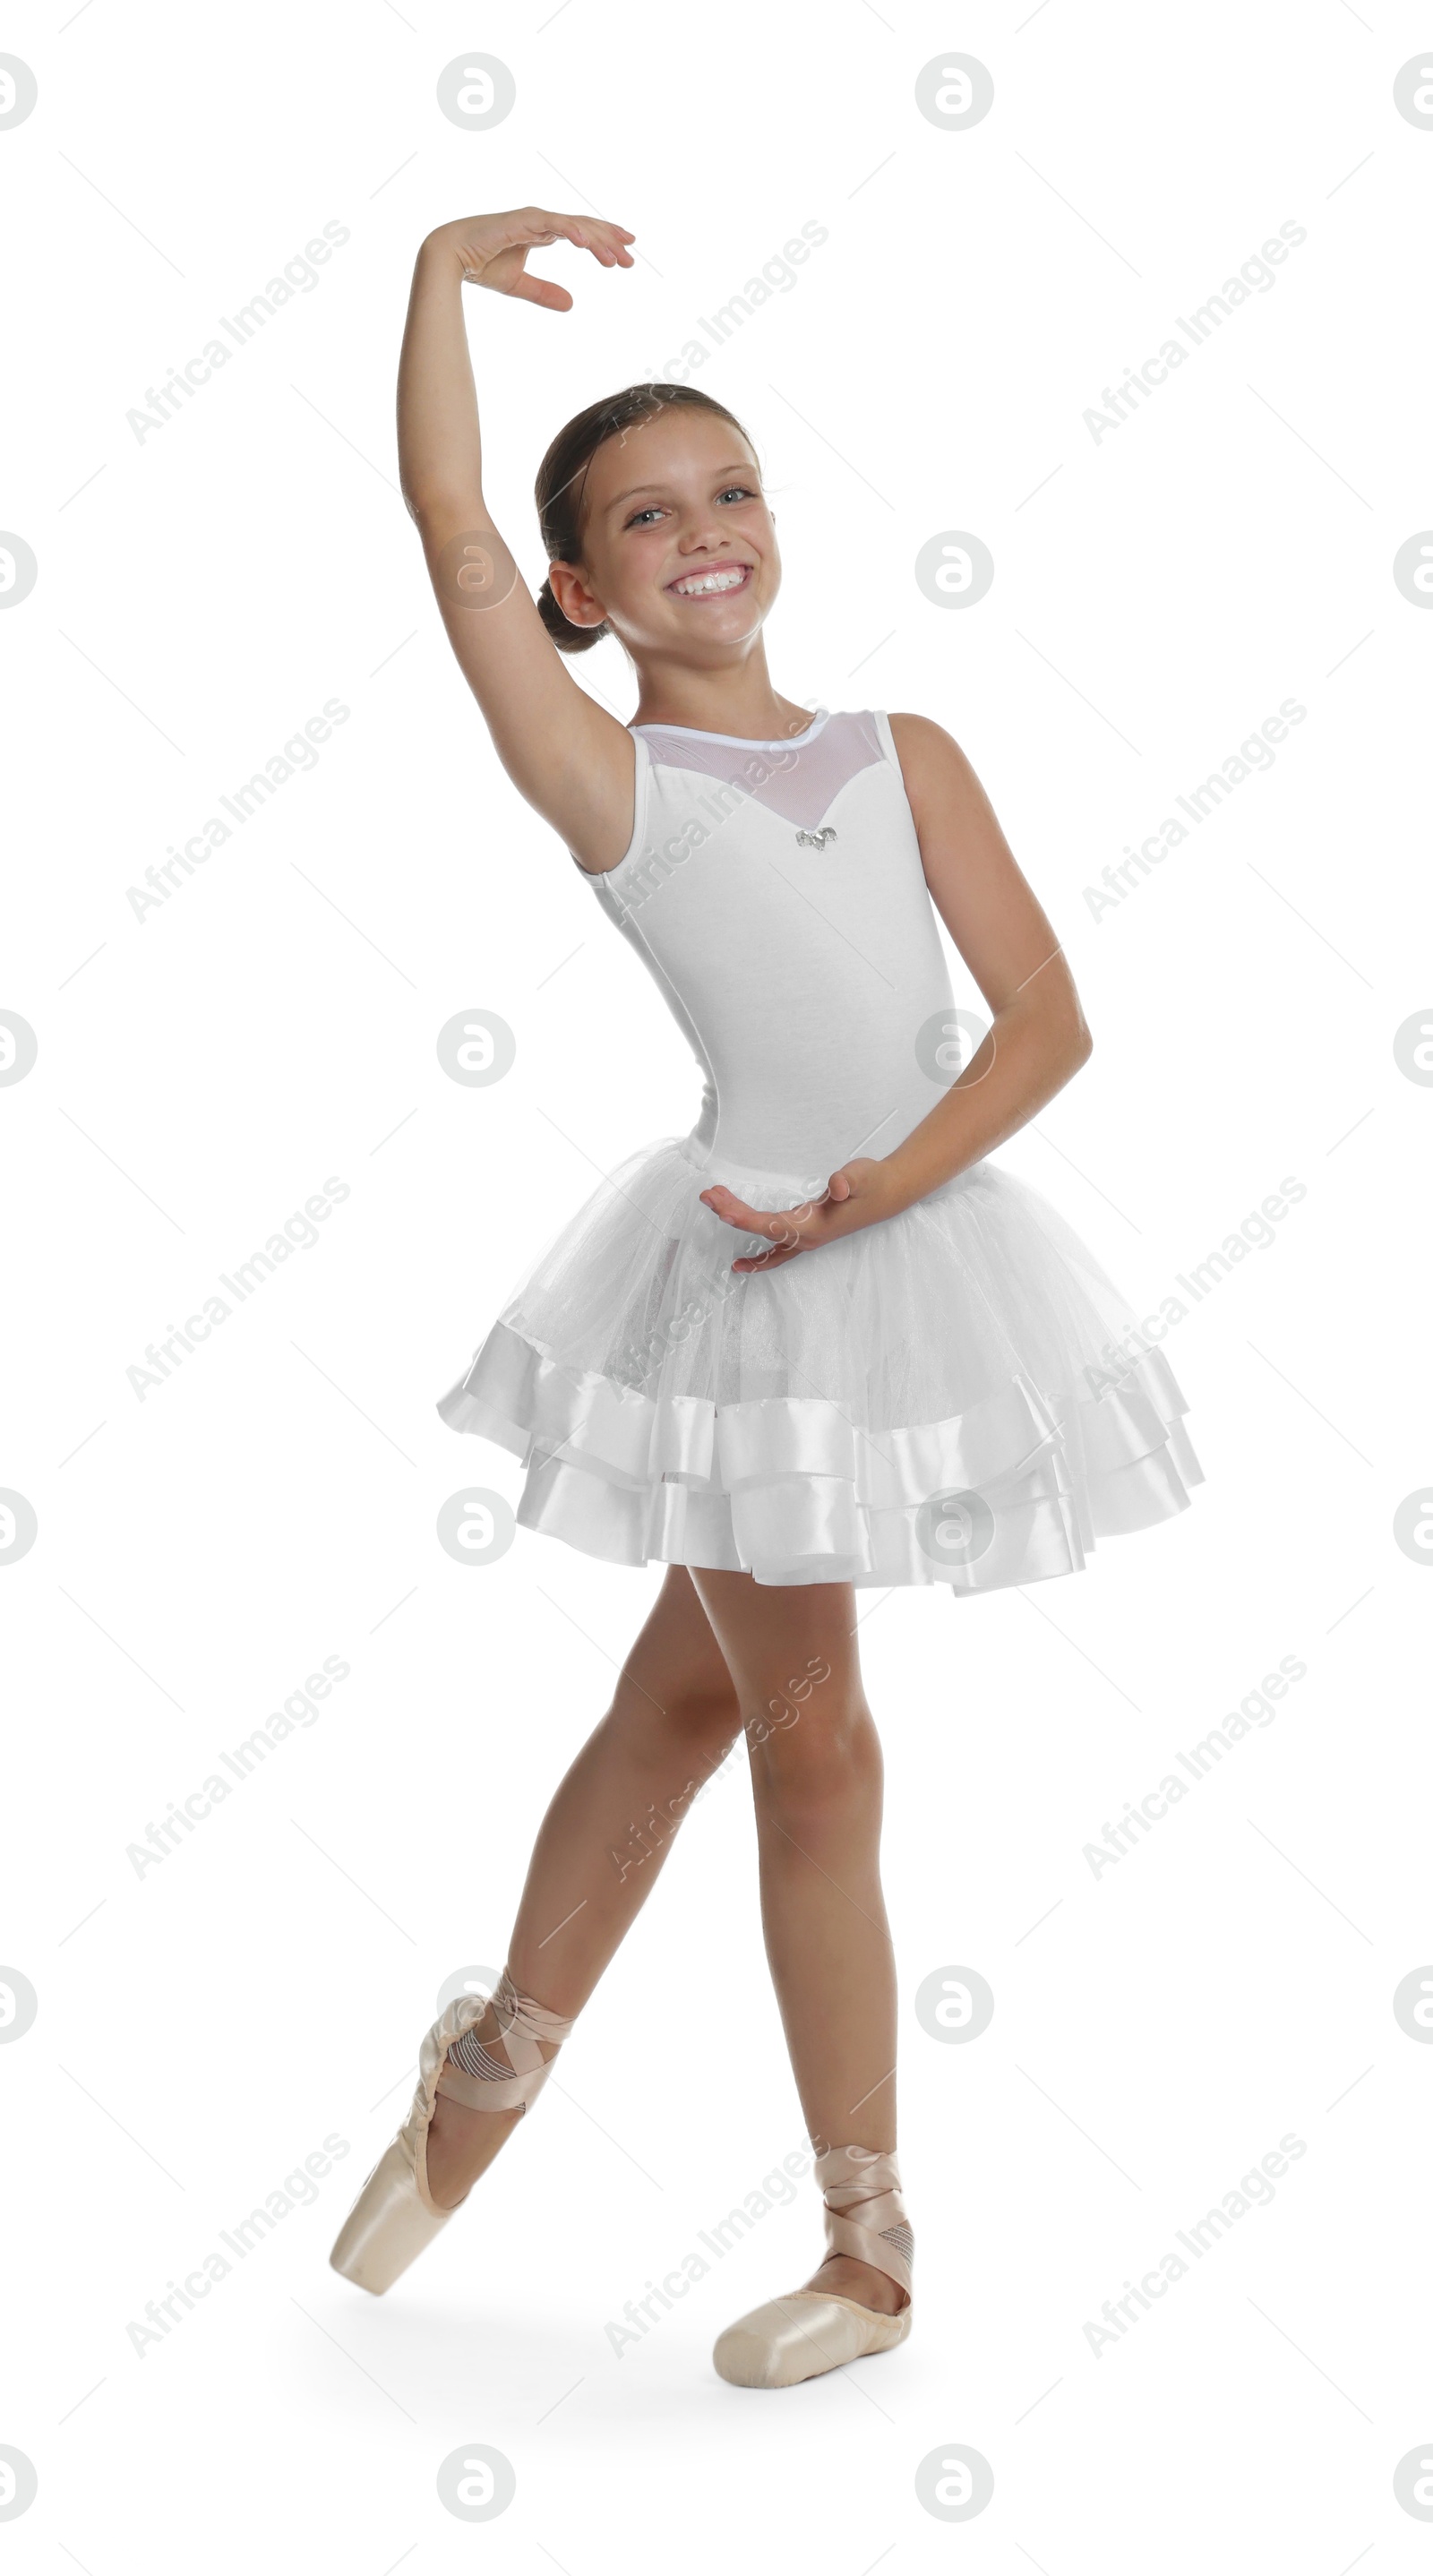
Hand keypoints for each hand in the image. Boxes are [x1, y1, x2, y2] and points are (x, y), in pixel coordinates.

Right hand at [426, 206, 634, 310]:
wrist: (450, 257)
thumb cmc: (481, 266)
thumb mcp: (520, 285)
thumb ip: (545, 293)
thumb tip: (572, 304)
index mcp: (542, 231)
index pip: (582, 231)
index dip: (605, 239)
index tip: (626, 252)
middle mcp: (541, 221)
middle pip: (585, 226)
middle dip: (610, 241)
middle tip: (630, 259)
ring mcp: (532, 219)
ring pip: (574, 225)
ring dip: (597, 240)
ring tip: (614, 259)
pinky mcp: (521, 222)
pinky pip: (552, 224)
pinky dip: (571, 231)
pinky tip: (587, 243)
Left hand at [699, 1159, 897, 1272]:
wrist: (889, 1194)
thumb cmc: (872, 1183)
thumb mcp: (862, 1175)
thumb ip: (849, 1180)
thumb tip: (838, 1186)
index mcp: (813, 1227)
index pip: (770, 1225)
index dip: (744, 1218)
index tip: (721, 1208)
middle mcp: (806, 1239)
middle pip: (759, 1231)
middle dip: (731, 1213)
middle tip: (707, 1195)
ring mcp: (805, 1240)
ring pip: (763, 1239)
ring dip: (738, 1220)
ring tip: (714, 1201)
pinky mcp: (806, 1235)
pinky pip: (775, 1252)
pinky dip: (757, 1257)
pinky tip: (739, 1264)